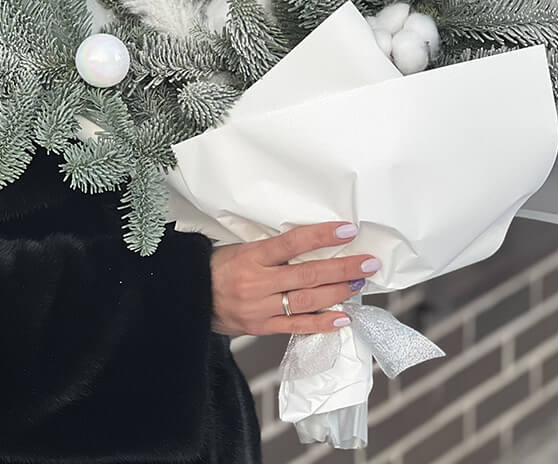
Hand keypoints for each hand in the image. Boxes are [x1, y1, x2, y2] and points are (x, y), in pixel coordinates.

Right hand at [210, 222, 379, 336]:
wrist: (190, 298)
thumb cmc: (218, 266)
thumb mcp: (241, 247)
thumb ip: (272, 248)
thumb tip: (312, 239)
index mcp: (252, 256)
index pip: (292, 243)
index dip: (321, 236)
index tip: (347, 230)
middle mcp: (257, 282)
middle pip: (307, 275)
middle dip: (342, 268)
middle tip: (368, 262)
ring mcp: (260, 307)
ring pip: (305, 301)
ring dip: (337, 292)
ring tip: (359, 283)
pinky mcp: (261, 327)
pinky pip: (295, 326)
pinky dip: (321, 323)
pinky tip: (342, 318)